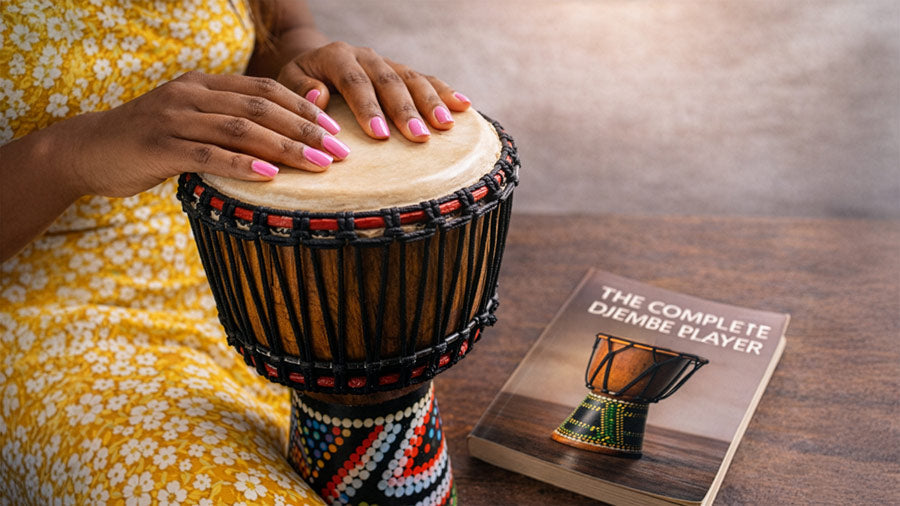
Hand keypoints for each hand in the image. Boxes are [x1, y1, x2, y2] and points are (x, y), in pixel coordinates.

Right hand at [71, 71, 351, 197]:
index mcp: (204, 84)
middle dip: (305, 130)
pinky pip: (209, 155)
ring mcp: (173, 118)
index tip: (335, 131)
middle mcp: (191, 94)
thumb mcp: (192, 124)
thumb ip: (230, 125)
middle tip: (340, 152)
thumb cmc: (151, 143)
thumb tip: (284, 143)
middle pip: (261, 108)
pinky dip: (243, 165)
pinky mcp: (159, 147)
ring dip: (285, 148)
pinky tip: (271, 176)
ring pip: (240, 129)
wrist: (88, 150)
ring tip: (318, 165)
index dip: (304, 109)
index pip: (265, 90)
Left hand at [276, 41, 471, 142]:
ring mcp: (387, 63)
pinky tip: (464, 107)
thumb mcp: (286, 84)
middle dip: (405, 109)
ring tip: (445, 127)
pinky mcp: (402, 73)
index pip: (354, 80)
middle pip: (389, 80)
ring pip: (413, 79)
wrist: (313, 65)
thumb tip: (317, 97)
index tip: (379, 135)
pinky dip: (446, 93)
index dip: (368, 107)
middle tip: (417, 136)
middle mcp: (366, 55)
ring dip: (431, 103)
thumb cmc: (298, 84)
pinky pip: (427, 80)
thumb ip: (299, 89)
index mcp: (336, 56)